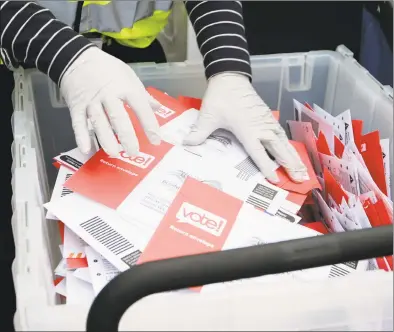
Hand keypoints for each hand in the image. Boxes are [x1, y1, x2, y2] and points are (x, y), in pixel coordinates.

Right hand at [60, 47, 160, 156]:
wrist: (77, 58)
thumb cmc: (107, 68)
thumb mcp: (129, 76)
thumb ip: (143, 95)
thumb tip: (158, 108)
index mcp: (125, 88)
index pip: (140, 108)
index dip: (149, 125)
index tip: (156, 140)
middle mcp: (108, 96)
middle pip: (118, 118)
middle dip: (126, 137)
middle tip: (133, 152)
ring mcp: (91, 102)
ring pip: (99, 122)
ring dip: (106, 139)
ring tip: (114, 153)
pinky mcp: (76, 107)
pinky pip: (78, 123)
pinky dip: (81, 136)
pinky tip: (86, 150)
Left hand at [183, 73, 307, 182]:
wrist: (230, 77)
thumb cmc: (220, 97)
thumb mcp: (208, 115)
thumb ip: (199, 132)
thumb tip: (186, 144)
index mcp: (247, 129)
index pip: (259, 152)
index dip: (267, 166)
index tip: (276, 179)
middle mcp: (260, 127)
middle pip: (278, 149)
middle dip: (290, 165)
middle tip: (301, 179)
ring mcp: (266, 121)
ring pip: (283, 142)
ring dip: (294, 156)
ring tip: (303, 171)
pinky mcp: (267, 117)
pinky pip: (281, 134)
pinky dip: (289, 145)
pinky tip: (293, 152)